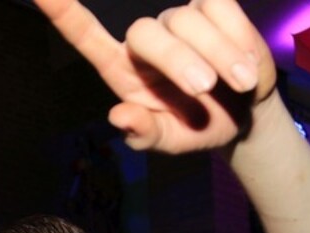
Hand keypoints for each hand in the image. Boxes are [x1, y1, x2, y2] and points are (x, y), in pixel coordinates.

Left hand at [32, 0, 275, 153]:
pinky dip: (237, 36)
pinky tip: (246, 63)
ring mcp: (177, 21)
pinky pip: (220, 6)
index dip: (63, 12)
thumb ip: (144, 134)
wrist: (244, 116)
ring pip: (188, 20)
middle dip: (177, 60)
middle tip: (204, 89)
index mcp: (122, 70)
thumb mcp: (169, 141)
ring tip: (241, 85)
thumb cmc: (196, 128)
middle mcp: (143, 41)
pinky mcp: (212, 7)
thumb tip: (119, 117)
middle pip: (145, 32)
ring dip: (220, 55)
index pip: (84, 34)